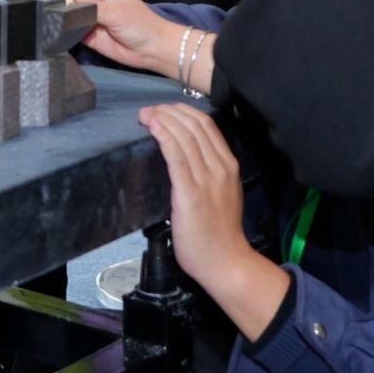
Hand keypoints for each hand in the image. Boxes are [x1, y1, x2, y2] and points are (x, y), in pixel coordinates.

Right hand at [57, 0, 209, 88]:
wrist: (152, 51)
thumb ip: (89, 9)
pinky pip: (69, 29)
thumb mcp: (115, 12)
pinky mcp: (85, 34)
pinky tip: (51, 32)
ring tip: (42, 19)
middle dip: (55, 0)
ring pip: (66, 12)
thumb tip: (64, 8)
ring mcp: (88, 16)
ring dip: (56, 16)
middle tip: (39, 8)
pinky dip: (61, 30)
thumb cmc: (139, 24)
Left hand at [140, 102, 288, 338]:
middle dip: (168, 111)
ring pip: (184, 137)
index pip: (206, 125)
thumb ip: (209, 172)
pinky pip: (177, 157)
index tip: (163, 110)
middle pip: (193, 125)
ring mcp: (207, 180)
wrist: (225, 262)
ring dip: (162, 120)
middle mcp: (220, 167)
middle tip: (147, 111)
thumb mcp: (222, 192)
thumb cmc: (219, 232)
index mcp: (229, 164)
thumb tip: (185, 154)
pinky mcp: (190, 194)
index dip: (182, 111)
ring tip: (144, 115)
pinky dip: (164, 137)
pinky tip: (153, 127)